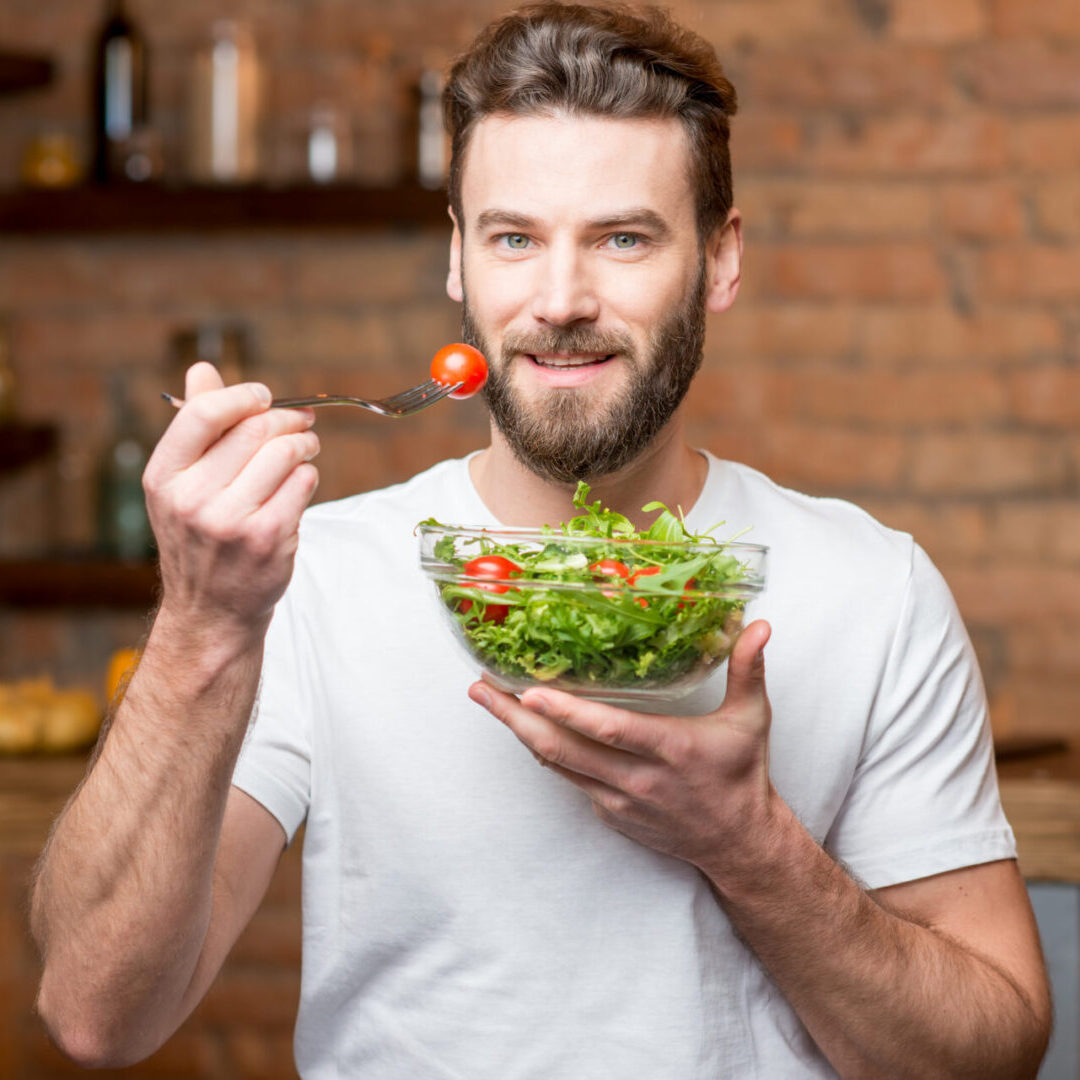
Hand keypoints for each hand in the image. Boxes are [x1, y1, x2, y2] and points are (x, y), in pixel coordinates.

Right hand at [142, 362, 319, 638]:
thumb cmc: (201, 539)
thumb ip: (196, 426)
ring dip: (304, 444)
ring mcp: (230, 521)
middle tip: (301, 423)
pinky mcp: (267, 538)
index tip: (264, 396)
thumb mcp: (182, 484)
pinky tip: (300, 484)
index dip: (243, 395)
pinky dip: (308, 476)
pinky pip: (302, 483)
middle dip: (287, 419)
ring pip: (284, 452)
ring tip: (306, 448)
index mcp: (164, 476)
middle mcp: (191, 498)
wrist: (211, 612)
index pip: (204, 413)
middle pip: (254, 429)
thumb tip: (203, 369)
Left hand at [468, 620, 773, 872]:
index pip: (610, 730)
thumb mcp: (751, 720)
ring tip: (488, 699)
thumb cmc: (742, 774)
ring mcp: (617, 800)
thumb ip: (747, 669)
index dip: (568, 714)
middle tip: (481, 688)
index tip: (529, 692)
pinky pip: (567, 779)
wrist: (737, 843)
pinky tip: (524, 726)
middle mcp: (637, 779)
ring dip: (518, 733)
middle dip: (515, 719)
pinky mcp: (608, 813)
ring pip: (556, 765)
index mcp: (670, 750)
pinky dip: (543, 752)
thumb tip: (759, 624)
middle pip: (562, 750)